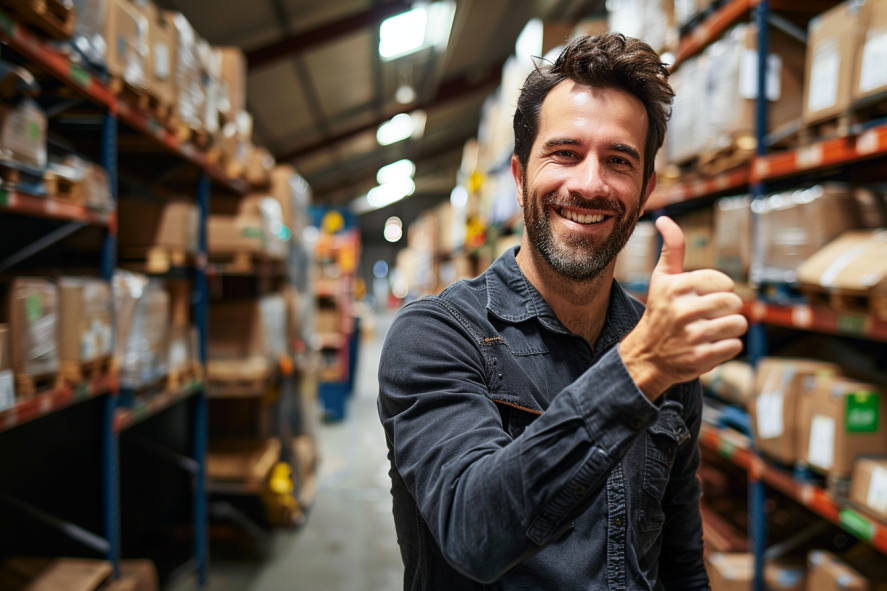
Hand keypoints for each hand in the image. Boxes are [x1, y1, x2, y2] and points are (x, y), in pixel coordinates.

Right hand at [618, 216, 747, 400]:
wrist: (647, 355)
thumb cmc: (660, 311)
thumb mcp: (662, 278)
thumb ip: (671, 248)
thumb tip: (664, 219)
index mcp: (677, 287)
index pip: (725, 283)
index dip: (720, 290)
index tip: (703, 298)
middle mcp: (684, 310)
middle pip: (735, 303)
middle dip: (728, 310)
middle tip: (710, 316)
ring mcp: (692, 336)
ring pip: (739, 324)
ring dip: (730, 328)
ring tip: (712, 330)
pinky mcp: (701, 358)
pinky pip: (735, 346)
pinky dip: (726, 347)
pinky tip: (709, 345)